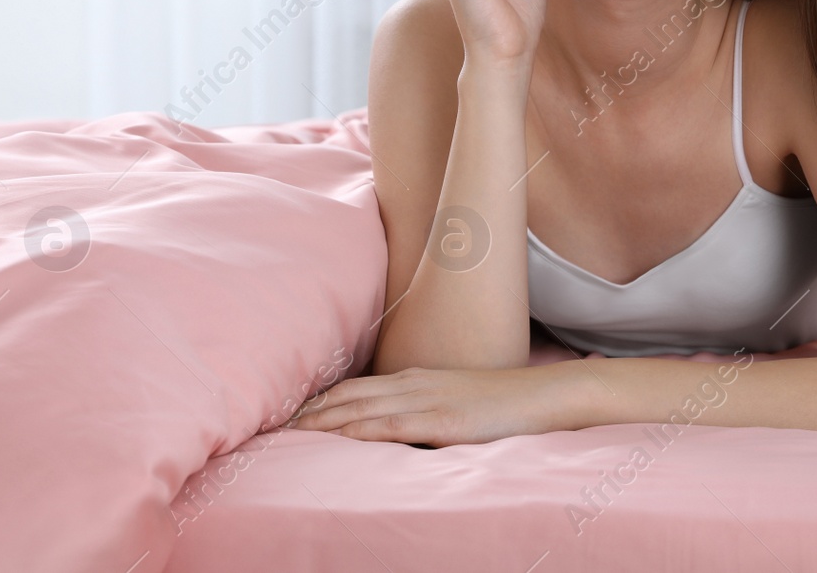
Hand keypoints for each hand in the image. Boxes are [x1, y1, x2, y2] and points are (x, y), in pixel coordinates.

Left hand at [288, 363, 577, 446]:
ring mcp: (427, 400)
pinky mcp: (442, 421)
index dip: (320, 399)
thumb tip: (395, 427)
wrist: (543, 396)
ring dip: (322, 421)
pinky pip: (391, 425)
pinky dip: (358, 430)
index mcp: (415, 378)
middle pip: (347, 395)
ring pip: (360, 408)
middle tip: (272, 424)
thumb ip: (423, 408)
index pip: (354, 387)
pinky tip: (336, 438)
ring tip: (290, 434)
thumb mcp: (455, 399)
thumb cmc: (503, 402)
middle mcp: (413, 383)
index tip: (290, 413)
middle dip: (309, 410)